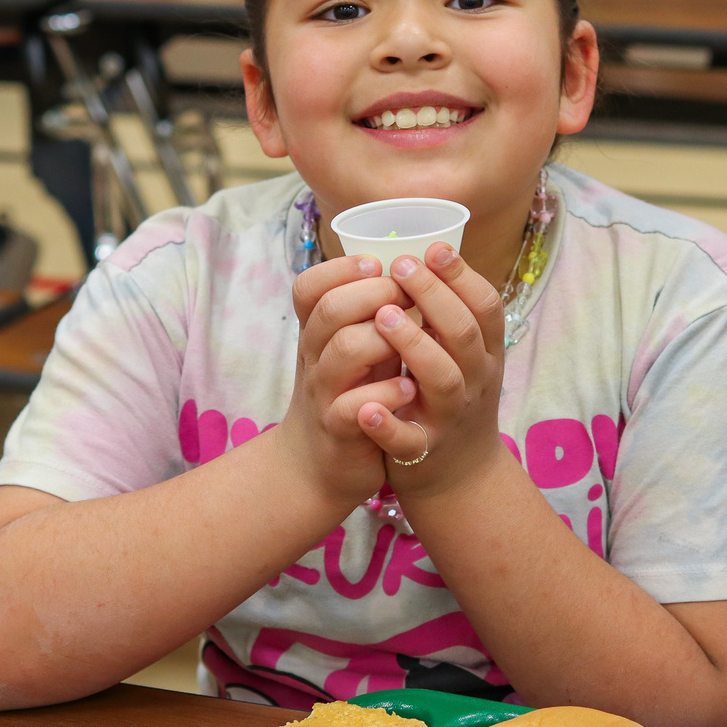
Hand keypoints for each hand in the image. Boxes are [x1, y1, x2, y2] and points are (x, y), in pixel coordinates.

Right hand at [278, 254, 415, 508]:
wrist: (321, 464)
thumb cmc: (353, 391)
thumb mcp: (355, 345)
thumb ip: (374, 310)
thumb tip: (417, 262)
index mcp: (318, 330)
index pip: (309, 285)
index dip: (342, 268)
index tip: (378, 263)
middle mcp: (315, 355)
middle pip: (332, 308)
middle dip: (377, 294)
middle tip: (407, 296)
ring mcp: (324, 392)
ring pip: (345, 349)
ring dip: (385, 338)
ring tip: (417, 338)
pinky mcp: (338, 429)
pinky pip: (355, 406)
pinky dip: (387, 392)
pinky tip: (409, 387)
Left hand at [356, 243, 505, 494]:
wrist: (461, 477)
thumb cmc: (451, 399)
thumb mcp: (464, 356)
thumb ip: (449, 313)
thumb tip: (425, 250)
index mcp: (484, 353)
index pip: (485, 306)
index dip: (462, 275)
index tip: (433, 248)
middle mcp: (475, 381)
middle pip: (463, 333)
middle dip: (434, 296)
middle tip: (400, 267)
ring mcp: (451, 417)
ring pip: (443, 378)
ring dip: (414, 345)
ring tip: (382, 317)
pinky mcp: (424, 450)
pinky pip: (408, 438)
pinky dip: (387, 423)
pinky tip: (365, 407)